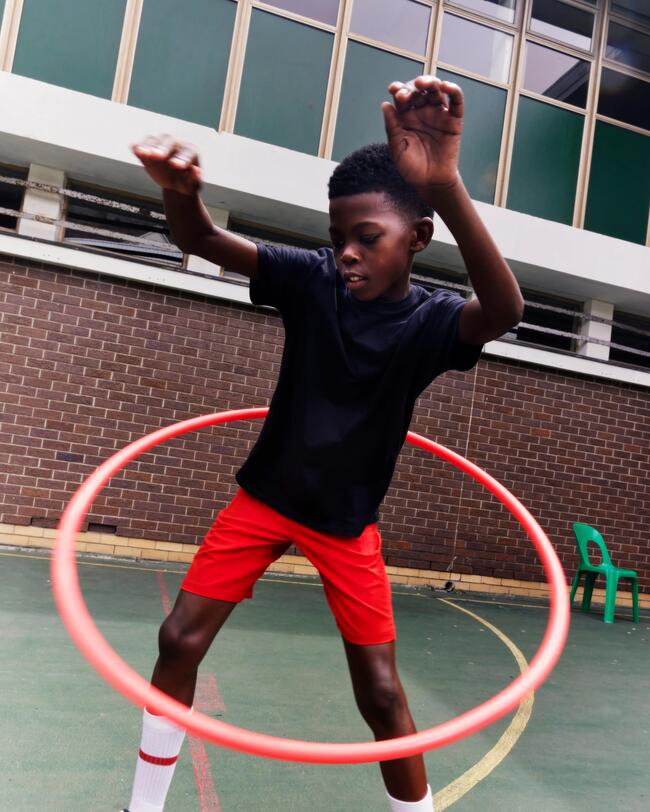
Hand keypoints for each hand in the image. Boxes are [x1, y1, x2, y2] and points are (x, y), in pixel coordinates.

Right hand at [131, 134, 201, 194]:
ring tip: (143, 154)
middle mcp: (175, 143)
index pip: (187, 152)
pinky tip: (134, 149)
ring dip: (148, 146)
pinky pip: (142, 144)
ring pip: (154, 140)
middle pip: (169, 142)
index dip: (182, 158)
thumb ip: (194, 179)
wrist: (175, 183)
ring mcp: (160, 143)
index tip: (176, 166)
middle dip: (163, 149)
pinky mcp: (147, 148)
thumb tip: (195, 170)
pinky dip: (138, 147)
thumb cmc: (187, 183)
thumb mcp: (192, 186)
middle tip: (157, 156)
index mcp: (190, 151)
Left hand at [382, 75, 462, 190]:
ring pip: (436, 91)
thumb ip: (392, 127)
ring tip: (423, 83)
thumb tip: (385, 105)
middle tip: (406, 94)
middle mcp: (422, 112)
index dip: (398, 90)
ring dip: (430, 82)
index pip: (402, 98)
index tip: (393, 90)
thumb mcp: (397, 149)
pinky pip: (456, 101)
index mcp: (406, 117)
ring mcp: (438, 114)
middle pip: (419, 90)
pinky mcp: (454, 120)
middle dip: (412, 87)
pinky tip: (445, 86)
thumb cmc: (411, 168)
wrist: (430, 182)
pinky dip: (453, 90)